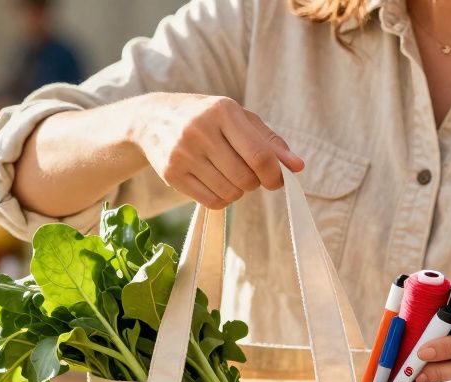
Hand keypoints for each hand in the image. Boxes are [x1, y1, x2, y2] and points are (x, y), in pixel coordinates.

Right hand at [130, 93, 304, 208]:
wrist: (152, 118)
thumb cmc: (207, 118)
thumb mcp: (239, 119)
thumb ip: (270, 142)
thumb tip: (298, 167)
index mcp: (223, 111)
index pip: (260, 156)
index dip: (275, 175)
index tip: (276, 180)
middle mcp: (200, 131)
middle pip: (246, 179)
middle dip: (254, 183)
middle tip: (248, 174)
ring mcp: (183, 154)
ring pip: (229, 193)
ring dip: (237, 191)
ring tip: (228, 174)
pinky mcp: (171, 174)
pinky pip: (211, 202)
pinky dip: (221, 199)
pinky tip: (215, 183)